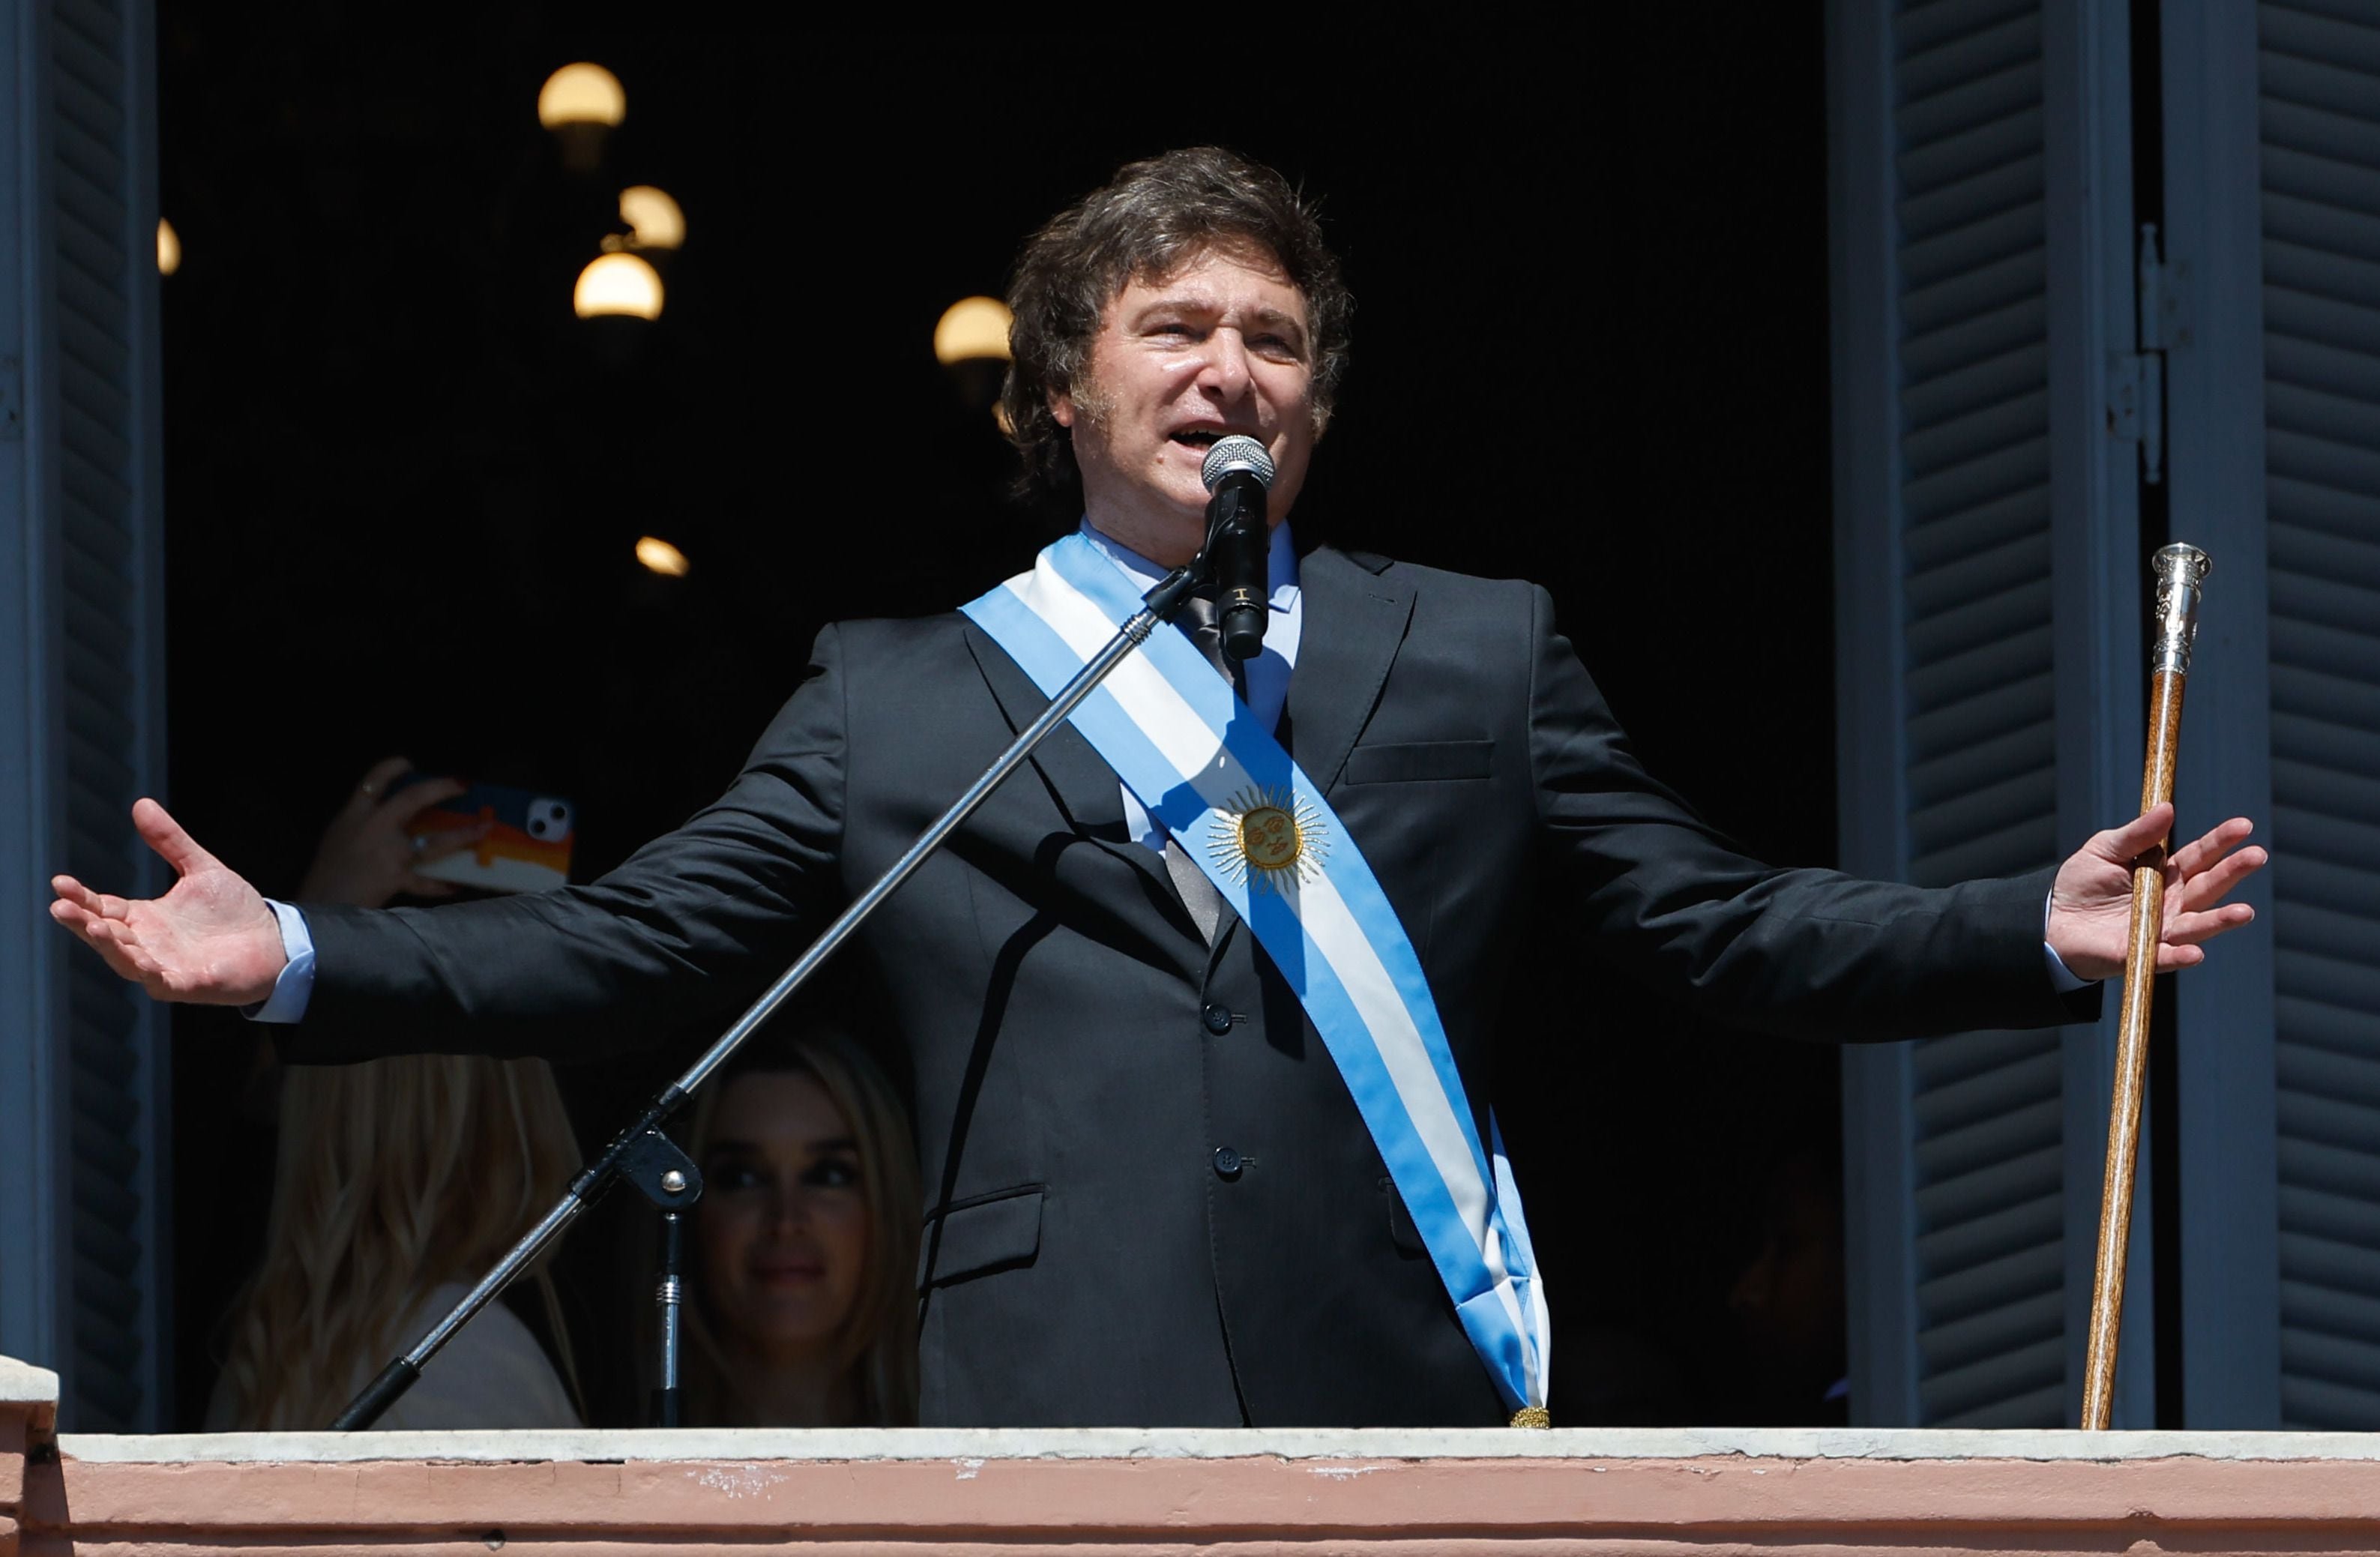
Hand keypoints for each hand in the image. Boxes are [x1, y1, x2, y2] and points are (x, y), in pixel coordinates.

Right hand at [49, 798, 288, 1005]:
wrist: (275, 941)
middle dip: (81, 922)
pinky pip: (162, 981)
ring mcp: (164, 967)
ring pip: (125, 960)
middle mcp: (146, 944)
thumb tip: (141, 803)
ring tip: (94, 926)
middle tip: (61, 906)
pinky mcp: (188, 984)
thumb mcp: (200, 869)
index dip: (80, 897)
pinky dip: (148, 971)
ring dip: (108, 945)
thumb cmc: (234, 911)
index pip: (102, 906)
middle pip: (104, 934)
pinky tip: (141, 960)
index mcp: (144, 918)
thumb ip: (170, 842)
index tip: (60, 882)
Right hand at [297, 756, 490, 907]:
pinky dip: (442, 884)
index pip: (374, 780)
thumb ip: (361, 823)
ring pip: (434, 842)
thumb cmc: (325, 872)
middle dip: (441, 788)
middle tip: (463, 784)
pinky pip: (426, 882)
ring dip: (462, 836)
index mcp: (354, 814)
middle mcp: (373, 827)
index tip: (410, 763)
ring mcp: (388, 853)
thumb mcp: (337, 837)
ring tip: (483, 830)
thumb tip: (388, 816)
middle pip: (413, 799)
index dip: (394, 767)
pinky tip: (458, 884)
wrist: (318, 904)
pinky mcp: (396, 878)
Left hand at [2046, 803, 2266, 981]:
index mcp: (2165, 873)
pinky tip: (2196, 953)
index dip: (2221, 841)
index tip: (2244, 826)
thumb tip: (2166, 808)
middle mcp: (2171, 902)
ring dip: (2220, 920)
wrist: (2050, 920)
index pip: (2199, 856)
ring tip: (2245, 912)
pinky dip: (2180, 956)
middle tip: (2257, 856)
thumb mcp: (2105, 849)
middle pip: (2207, 887)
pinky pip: (2164, 957)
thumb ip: (2136, 834)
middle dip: (2233, 872)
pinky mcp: (2140, 953)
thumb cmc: (2081, 882)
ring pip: (2196, 925)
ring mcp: (2160, 929)